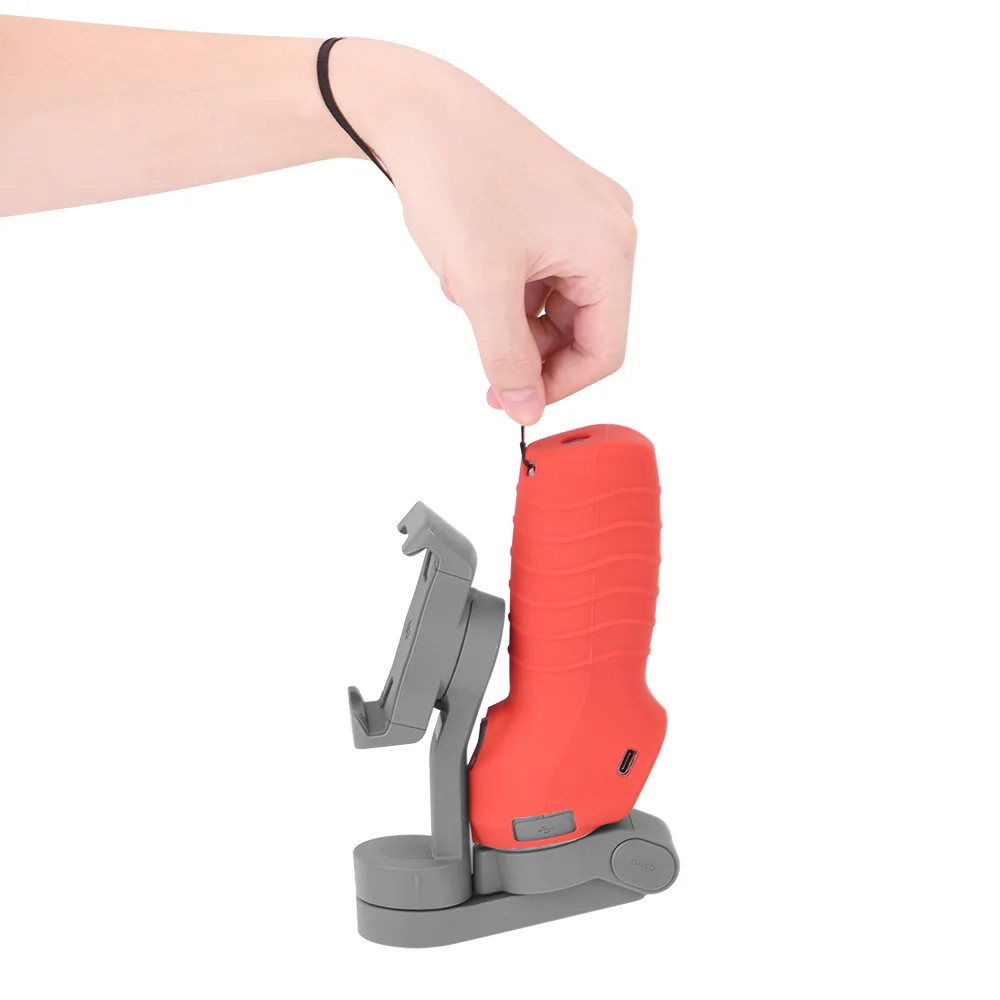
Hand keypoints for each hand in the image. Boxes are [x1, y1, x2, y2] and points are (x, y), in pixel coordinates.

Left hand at [330, 40, 636, 425]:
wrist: (416, 108)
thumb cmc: (456, 179)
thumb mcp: (482, 287)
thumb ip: (508, 359)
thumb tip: (526, 412)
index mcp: (609, 248)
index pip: (606, 350)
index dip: (558, 386)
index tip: (511, 399)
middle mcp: (610, 229)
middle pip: (584, 327)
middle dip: (530, 344)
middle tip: (480, 352)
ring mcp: (585, 214)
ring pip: (559, 302)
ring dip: (513, 314)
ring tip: (468, 288)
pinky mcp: (557, 206)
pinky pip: (544, 271)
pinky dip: (509, 284)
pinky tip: (472, 265)